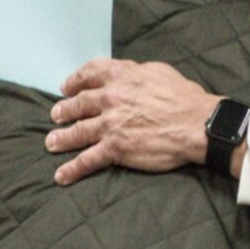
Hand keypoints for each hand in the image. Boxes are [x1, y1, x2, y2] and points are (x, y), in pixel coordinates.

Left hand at [46, 58, 218, 185]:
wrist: (197, 124)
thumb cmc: (184, 98)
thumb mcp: (159, 72)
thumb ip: (137, 72)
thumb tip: (127, 76)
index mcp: (122, 76)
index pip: (89, 73)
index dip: (74, 80)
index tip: (67, 87)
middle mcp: (111, 98)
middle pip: (78, 104)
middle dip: (64, 110)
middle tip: (56, 115)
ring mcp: (110, 124)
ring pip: (77, 132)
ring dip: (61, 138)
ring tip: (52, 143)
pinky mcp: (115, 148)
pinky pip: (88, 160)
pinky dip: (72, 169)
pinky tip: (61, 176)